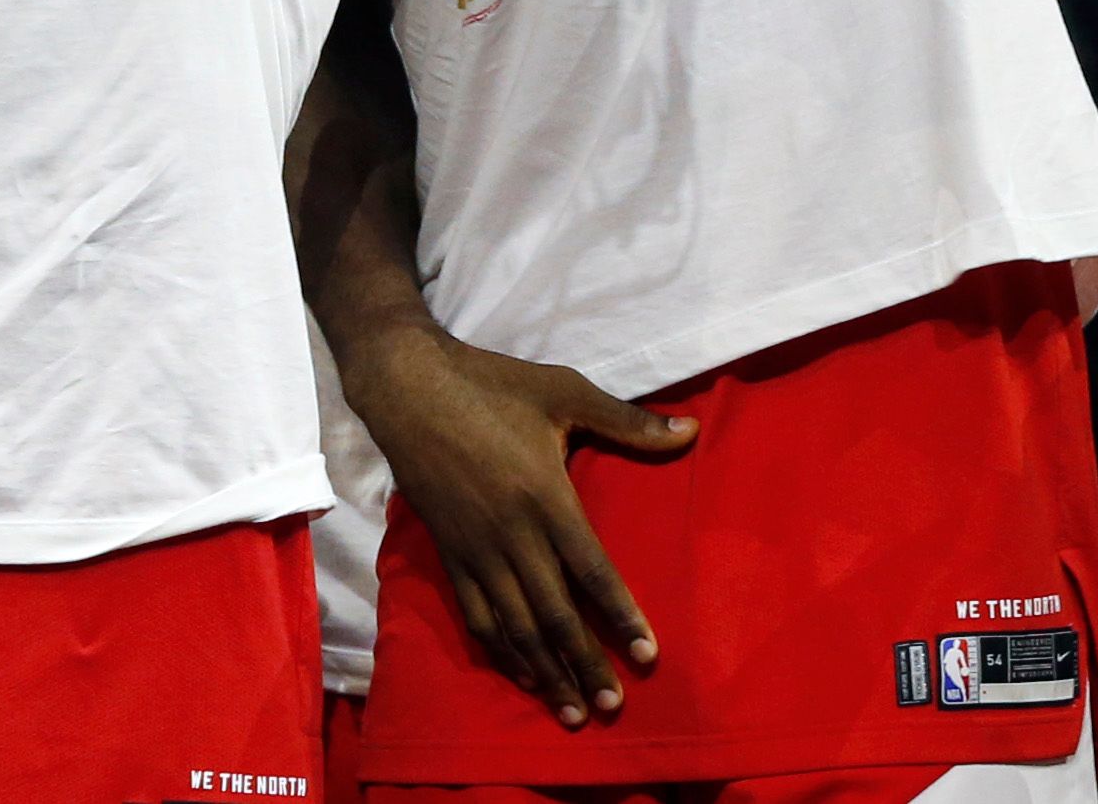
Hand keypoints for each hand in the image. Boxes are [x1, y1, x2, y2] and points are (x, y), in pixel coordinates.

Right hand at [345, 323, 690, 727]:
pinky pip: (476, 615)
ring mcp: (476, 549)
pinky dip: (501, 652)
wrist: (407, 387)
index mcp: (545, 496)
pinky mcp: (449, 554)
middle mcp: (511, 534)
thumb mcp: (564, 391)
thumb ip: (626, 421)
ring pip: (515, 626)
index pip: (591, 571)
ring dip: (546, 673)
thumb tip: (690, 432)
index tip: (647, 655)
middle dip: (586, 665)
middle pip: (554, 615)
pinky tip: (523, 675)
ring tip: (574, 712)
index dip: (619, 617)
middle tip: (614, 706)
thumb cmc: (491, 386)